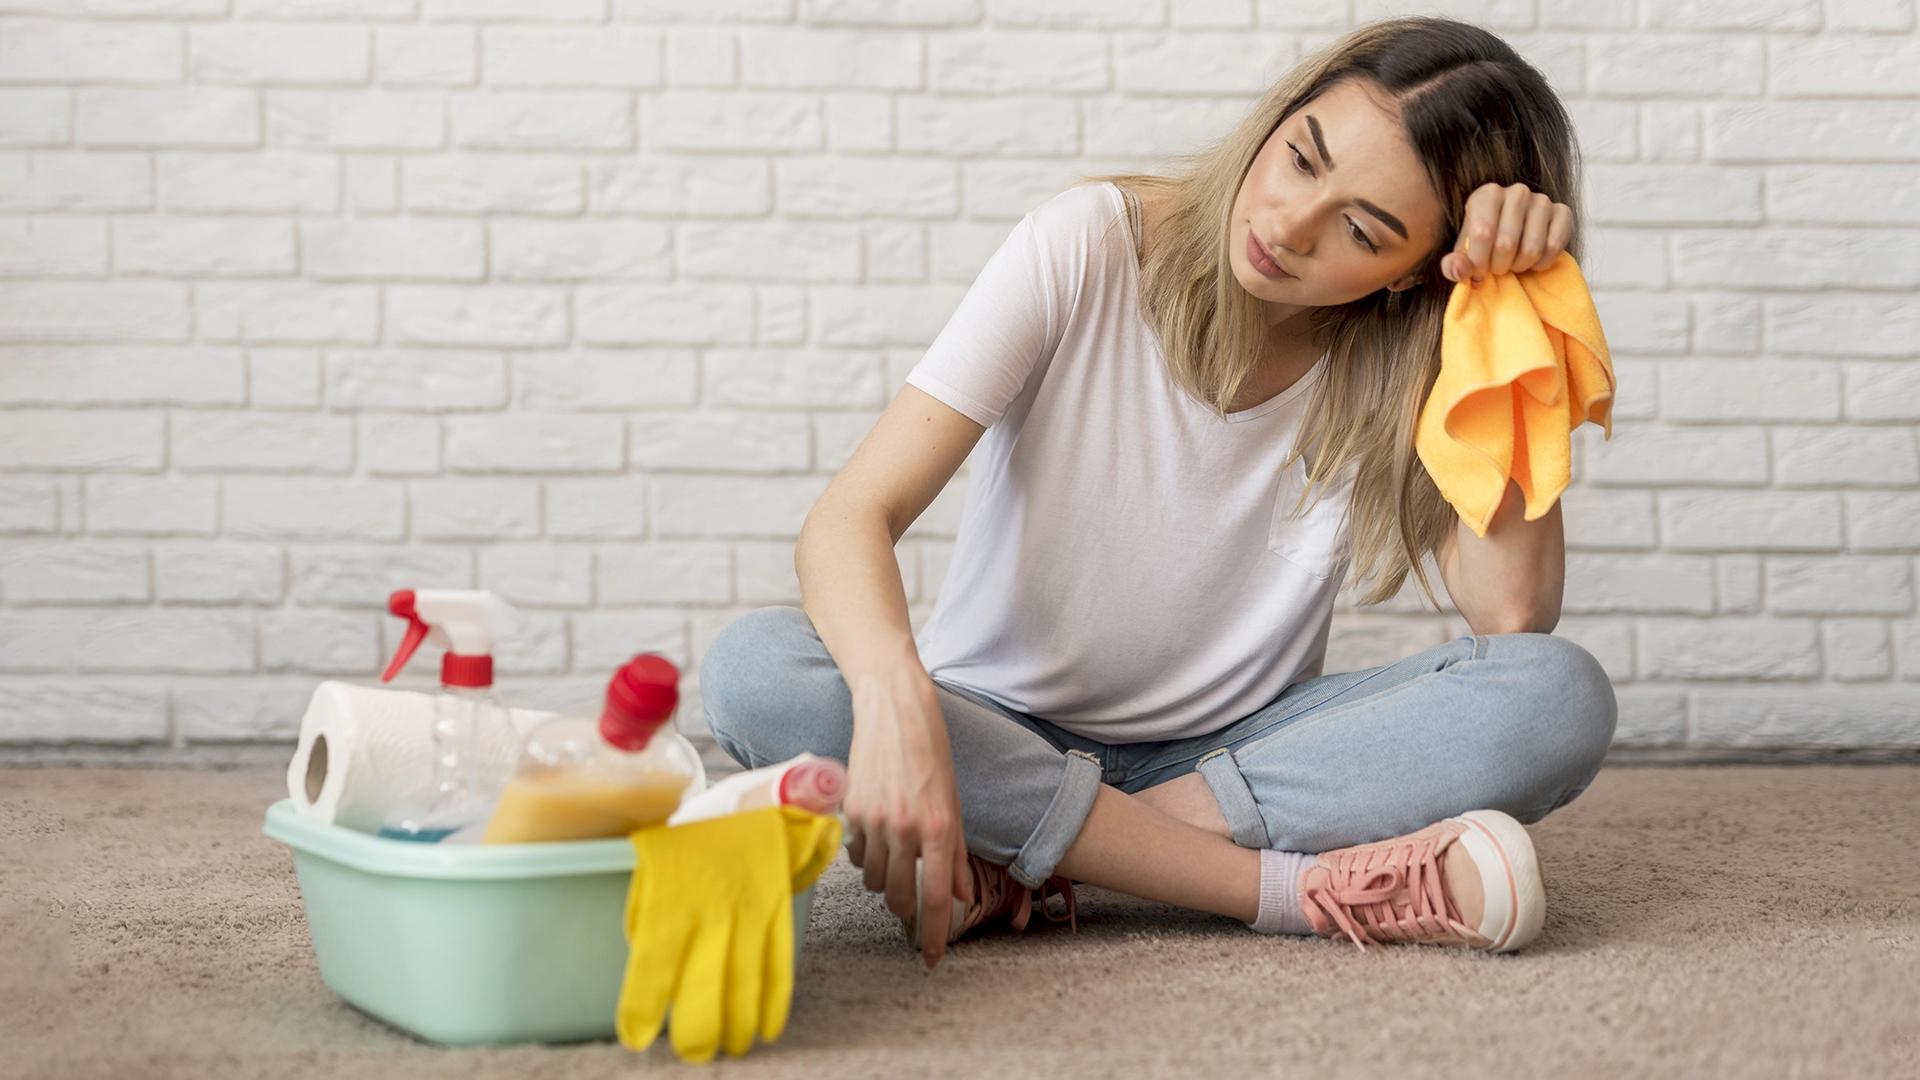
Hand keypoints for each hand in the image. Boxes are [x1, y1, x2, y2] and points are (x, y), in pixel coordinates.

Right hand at [841, 665, 974, 970]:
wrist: (893, 707)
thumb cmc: (931, 750)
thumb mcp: (955, 800)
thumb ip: (957, 850)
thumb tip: (962, 894)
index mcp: (940, 825)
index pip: (938, 896)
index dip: (936, 934)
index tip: (933, 959)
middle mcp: (906, 828)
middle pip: (899, 897)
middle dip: (904, 906)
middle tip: (909, 894)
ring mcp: (874, 820)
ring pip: (873, 879)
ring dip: (883, 877)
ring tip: (893, 849)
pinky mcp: (850, 810)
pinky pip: (854, 853)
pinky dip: (865, 852)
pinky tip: (875, 829)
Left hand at [1440, 182, 1572, 283]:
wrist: (1515, 237)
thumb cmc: (1483, 244)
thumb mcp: (1464, 253)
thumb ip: (1453, 264)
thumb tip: (1458, 272)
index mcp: (1487, 194)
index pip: (1482, 232)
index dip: (1479, 261)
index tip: (1478, 273)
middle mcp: (1516, 191)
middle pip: (1506, 244)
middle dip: (1499, 267)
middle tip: (1497, 269)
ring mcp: (1542, 200)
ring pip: (1531, 248)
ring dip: (1520, 266)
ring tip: (1513, 264)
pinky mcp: (1563, 212)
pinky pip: (1554, 247)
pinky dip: (1541, 263)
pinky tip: (1533, 262)